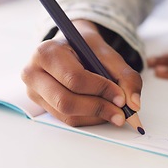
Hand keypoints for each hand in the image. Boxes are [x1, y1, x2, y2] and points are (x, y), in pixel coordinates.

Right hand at [22, 20, 141, 126]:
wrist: (68, 47)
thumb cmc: (85, 48)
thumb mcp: (107, 53)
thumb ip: (125, 76)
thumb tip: (134, 104)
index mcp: (46, 53)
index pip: (74, 78)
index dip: (100, 90)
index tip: (121, 97)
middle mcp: (33, 73)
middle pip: (66, 102)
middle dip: (98, 108)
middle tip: (121, 113)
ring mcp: (34, 92)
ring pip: (66, 115)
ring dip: (95, 117)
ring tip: (114, 112)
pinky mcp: (41, 106)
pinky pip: (67, 120)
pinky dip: (88, 119)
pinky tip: (101, 111)